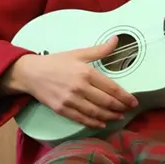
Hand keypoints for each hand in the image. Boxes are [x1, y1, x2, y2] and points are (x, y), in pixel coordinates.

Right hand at [6, 36, 138, 128]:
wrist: (30, 73)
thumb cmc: (56, 62)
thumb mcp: (78, 54)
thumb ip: (99, 50)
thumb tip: (116, 39)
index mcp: (86, 73)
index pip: (111, 88)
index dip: (125, 97)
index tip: (134, 101)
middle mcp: (80, 88)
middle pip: (106, 102)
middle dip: (120, 107)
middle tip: (129, 110)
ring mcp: (70, 100)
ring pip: (96, 112)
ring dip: (110, 116)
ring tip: (119, 117)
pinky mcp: (61, 110)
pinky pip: (81, 119)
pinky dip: (94, 123)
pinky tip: (102, 124)